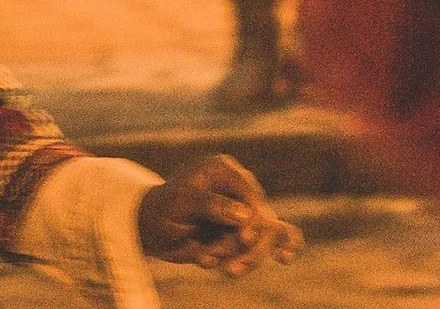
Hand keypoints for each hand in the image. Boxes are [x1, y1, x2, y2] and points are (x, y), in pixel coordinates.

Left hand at [138, 154, 303, 275]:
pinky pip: (273, 237)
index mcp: (222, 169)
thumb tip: (245, 214)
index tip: (243, 239)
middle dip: (249, 246)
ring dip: (248, 257)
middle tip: (231, 268)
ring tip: (225, 270)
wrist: (153, 228)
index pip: (249, 195)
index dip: (251, 220)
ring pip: (267, 233)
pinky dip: (284, 246)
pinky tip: (286, 257)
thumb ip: (209, 204)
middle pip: (263, 216)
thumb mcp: (179, 203)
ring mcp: (245, 208)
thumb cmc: (161, 208)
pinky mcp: (247, 228)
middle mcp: (239, 186)